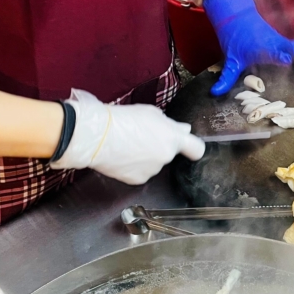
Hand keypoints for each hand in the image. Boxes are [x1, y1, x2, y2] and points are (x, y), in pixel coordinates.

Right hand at [50, 89, 204, 183]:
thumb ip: (171, 125)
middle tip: (142, 136)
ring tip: (128, 144)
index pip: (196, 149)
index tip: (188, 148)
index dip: (193, 148)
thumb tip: (184, 130)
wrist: (97, 136)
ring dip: (146, 156)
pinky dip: (134, 166)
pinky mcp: (138, 180)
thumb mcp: (151, 113)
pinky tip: (122, 155)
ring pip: (154, 163)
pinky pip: (140, 172)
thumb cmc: (122, 119)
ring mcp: (152, 170)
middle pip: (169, 153)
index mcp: (173, 138)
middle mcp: (166, 157)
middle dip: (160, 146)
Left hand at [202, 0, 293, 95]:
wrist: (236, 15)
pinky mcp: (283, 42)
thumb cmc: (234, 37)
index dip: (280, 57)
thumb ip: (226, 77)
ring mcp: (281, 42)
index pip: (273, 53)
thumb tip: (214, 93)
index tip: (287, 61)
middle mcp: (275, 43)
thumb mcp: (230, 59)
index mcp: (262, 47)